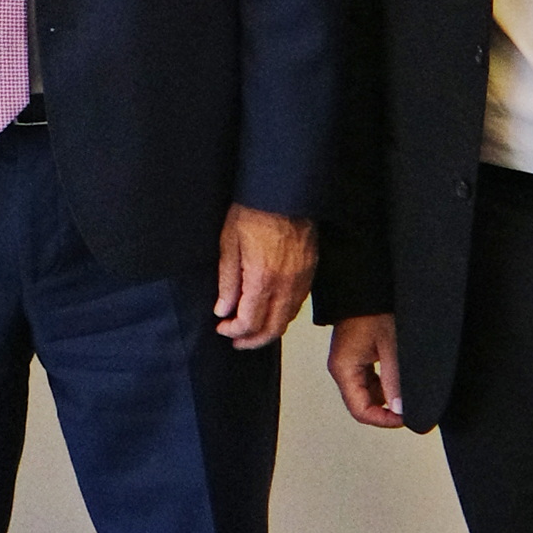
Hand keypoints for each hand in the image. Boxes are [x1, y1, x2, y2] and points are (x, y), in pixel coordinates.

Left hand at [215, 205, 316, 349]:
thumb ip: (227, 282)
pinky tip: (270, 311)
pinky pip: (298, 304)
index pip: (249, 322)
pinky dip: (283, 315)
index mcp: (262, 279)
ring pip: (288, 319)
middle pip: (272, 329)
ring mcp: (301, 279)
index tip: (222, 328)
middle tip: (236, 341)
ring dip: (269, 330)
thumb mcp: (229, 245)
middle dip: (252, 340)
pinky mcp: (310, 271)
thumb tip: (223, 310)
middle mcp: (286, 285)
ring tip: (251, 330)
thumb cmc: (253, 212)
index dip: (234, 331)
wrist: (284, 191)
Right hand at [326, 312, 404, 426]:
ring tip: (408, 393)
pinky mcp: (356, 354)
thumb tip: (400, 408)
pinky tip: (400, 378)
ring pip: (367, 393)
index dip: (384, 420)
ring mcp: (348, 361)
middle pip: (362, 404)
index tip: (405, 418)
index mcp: (344, 368)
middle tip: (410, 408)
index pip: (360, 411)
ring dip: (387, 397)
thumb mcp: (390, 346)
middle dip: (387, 410)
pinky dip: (385, 383)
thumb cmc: (374, 307)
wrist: (367, 284)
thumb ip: (395, 380)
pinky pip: (369, 379)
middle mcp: (342, 368)